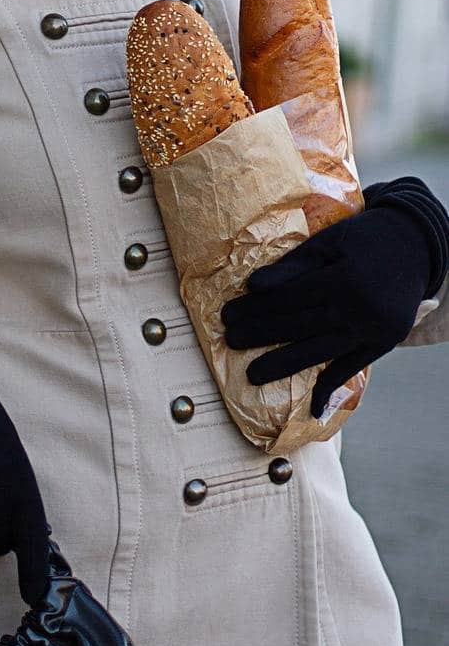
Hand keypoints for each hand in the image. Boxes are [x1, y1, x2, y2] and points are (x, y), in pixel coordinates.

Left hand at [221, 177, 447, 417]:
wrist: (417, 246)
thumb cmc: (365, 238)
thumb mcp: (330, 240)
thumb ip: (294, 265)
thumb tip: (256, 286)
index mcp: (343, 279)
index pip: (290, 298)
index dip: (256, 307)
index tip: (228, 314)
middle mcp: (358, 309)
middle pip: (300, 326)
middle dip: (261, 335)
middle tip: (229, 341)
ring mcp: (372, 331)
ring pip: (320, 352)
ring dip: (284, 365)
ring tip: (253, 376)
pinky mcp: (382, 344)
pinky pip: (351, 368)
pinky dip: (330, 387)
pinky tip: (311, 407)